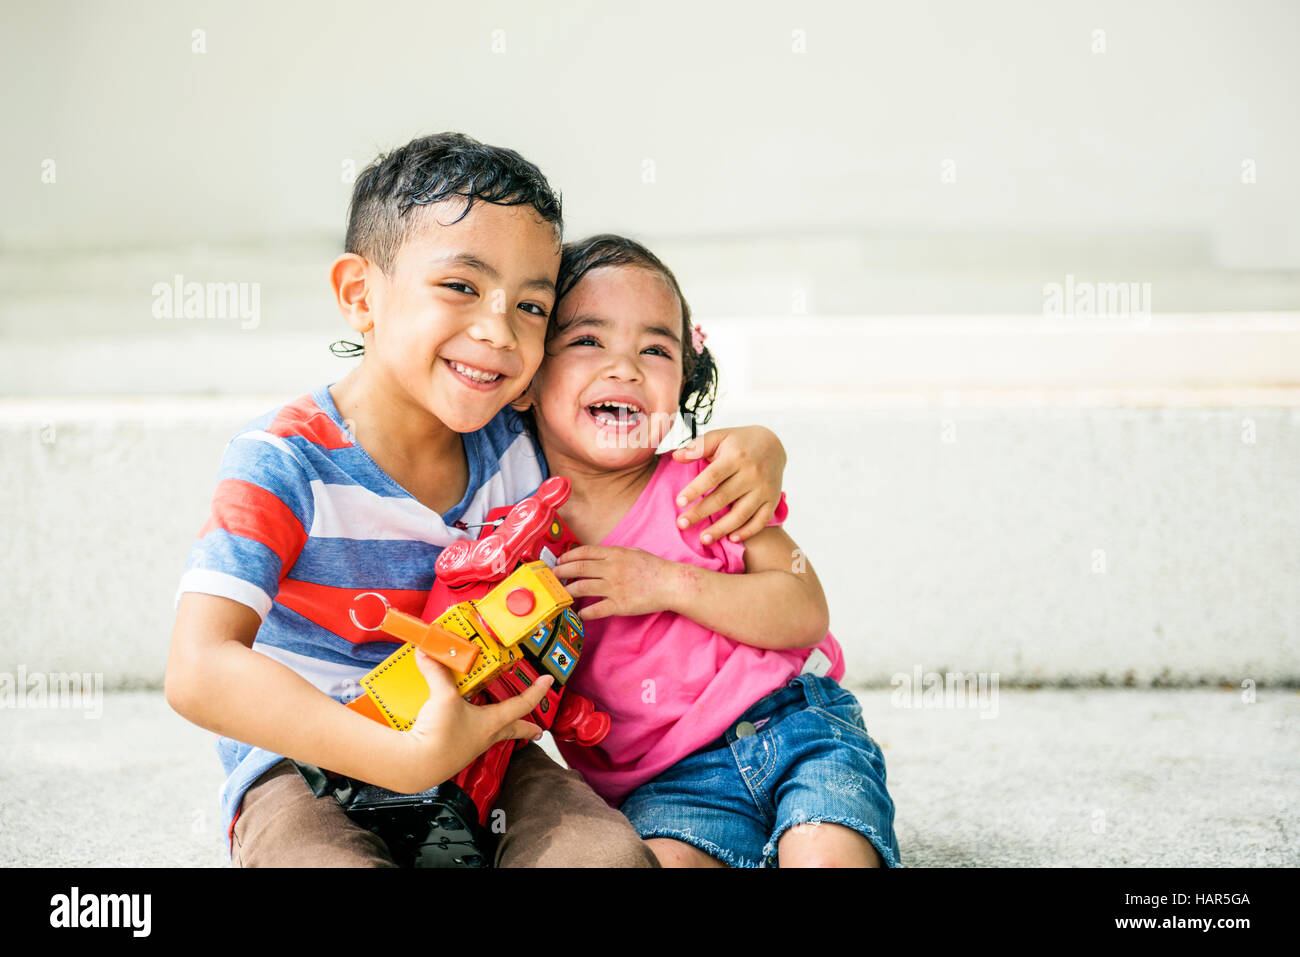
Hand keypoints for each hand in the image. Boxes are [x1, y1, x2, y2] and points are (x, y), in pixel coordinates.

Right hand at [396, 649, 553, 793]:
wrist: (418, 765)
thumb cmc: (440, 737)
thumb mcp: (443, 698)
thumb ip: (437, 672)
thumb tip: (428, 653)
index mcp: (492, 722)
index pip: (522, 704)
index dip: (537, 691)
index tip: (548, 682)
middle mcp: (485, 736)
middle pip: (513, 729)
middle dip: (527, 728)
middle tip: (538, 730)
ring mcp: (471, 746)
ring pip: (491, 734)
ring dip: (498, 727)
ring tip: (498, 723)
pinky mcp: (454, 751)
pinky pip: (468, 737)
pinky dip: (469, 728)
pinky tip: (459, 725)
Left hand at [551, 545, 676, 620]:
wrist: (671, 584)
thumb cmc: (654, 568)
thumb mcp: (632, 552)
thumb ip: (613, 553)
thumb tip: (595, 556)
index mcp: (615, 554)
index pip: (584, 552)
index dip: (568, 556)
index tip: (559, 561)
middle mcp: (611, 568)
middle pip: (578, 568)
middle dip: (561, 572)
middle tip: (552, 576)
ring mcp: (614, 587)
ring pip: (582, 587)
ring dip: (567, 591)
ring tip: (560, 594)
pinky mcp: (619, 605)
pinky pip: (596, 609)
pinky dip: (584, 612)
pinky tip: (579, 614)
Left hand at [672, 425, 786, 543]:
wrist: (774, 445)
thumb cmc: (739, 443)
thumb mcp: (720, 436)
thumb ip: (698, 446)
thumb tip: (676, 456)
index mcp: (736, 457)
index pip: (712, 476)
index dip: (695, 490)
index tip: (679, 502)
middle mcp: (752, 474)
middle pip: (723, 498)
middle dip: (700, 513)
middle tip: (682, 524)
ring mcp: (764, 489)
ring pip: (741, 514)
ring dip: (721, 529)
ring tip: (703, 539)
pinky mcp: (772, 500)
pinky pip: (760, 521)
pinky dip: (747, 532)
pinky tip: (731, 538)